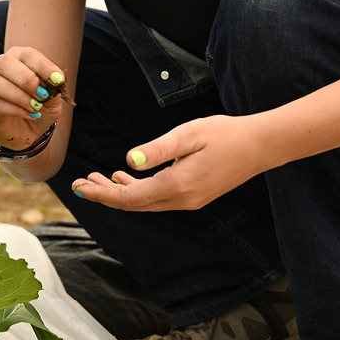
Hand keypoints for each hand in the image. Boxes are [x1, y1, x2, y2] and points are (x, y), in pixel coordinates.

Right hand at [0, 46, 69, 149]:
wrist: (31, 132)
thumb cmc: (41, 108)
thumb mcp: (53, 99)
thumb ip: (54, 89)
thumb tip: (55, 80)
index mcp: (17, 60)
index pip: (26, 54)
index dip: (42, 65)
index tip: (57, 80)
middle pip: (3, 62)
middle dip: (25, 78)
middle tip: (42, 94)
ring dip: (19, 95)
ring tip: (36, 106)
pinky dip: (17, 110)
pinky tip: (31, 115)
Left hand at [71, 114, 273, 211]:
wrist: (261, 146)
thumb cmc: (225, 134)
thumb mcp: (187, 135)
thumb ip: (156, 150)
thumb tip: (128, 162)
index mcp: (177, 186)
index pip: (129, 198)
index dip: (101, 194)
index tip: (78, 186)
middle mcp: (181, 200)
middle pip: (133, 204)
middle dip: (104, 195)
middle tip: (80, 183)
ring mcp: (189, 201)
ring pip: (145, 203)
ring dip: (119, 192)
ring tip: (96, 178)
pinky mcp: (194, 196)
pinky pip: (158, 199)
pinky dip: (138, 191)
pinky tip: (125, 178)